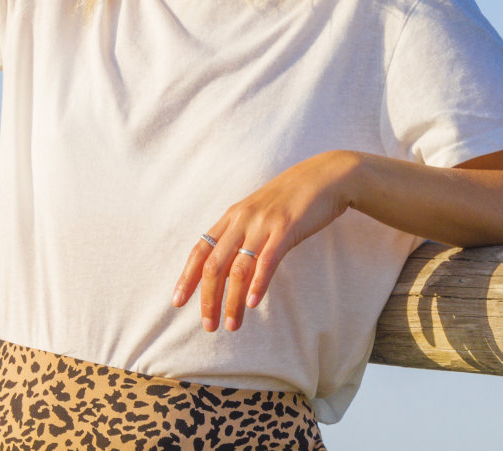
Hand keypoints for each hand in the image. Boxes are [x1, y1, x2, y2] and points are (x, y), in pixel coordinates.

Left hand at [170, 150, 359, 332]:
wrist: (324, 176)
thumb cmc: (292, 200)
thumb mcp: (259, 215)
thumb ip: (243, 237)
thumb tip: (231, 269)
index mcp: (231, 218)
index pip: (200, 251)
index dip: (187, 277)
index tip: (177, 301)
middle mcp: (241, 221)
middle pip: (214, 264)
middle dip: (207, 298)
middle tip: (208, 326)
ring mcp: (262, 224)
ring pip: (238, 268)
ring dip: (232, 300)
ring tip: (231, 325)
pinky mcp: (286, 228)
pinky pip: (267, 259)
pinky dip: (258, 283)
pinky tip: (253, 303)